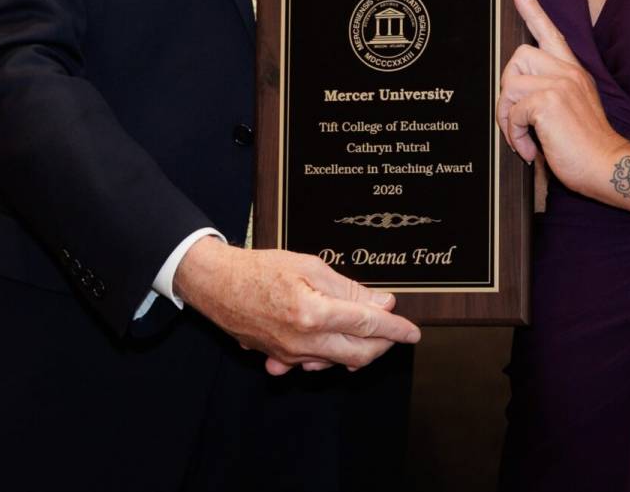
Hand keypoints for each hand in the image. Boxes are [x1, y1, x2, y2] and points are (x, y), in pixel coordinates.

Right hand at [173, 237, 419, 375]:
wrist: (217, 284)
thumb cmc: (260, 268)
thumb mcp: (309, 265)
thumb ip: (347, 288)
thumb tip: (380, 303)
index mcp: (314, 313)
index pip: (367, 325)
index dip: (395, 329)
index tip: (412, 332)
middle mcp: (304, 341)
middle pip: (359, 353)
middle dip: (383, 344)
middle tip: (393, 330)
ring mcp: (291, 355)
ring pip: (339, 362)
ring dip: (359, 350)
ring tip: (365, 331)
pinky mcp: (279, 359)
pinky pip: (314, 364)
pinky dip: (330, 355)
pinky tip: (332, 341)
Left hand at [498, 0, 629, 196]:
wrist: (608, 167)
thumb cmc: (588, 147)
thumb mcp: (573, 111)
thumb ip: (553, 96)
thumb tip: (520, 99)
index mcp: (574, 73)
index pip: (552, 33)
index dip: (533, 10)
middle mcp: (568, 73)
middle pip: (519, 57)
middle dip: (507, 88)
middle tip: (516, 119)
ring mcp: (560, 84)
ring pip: (510, 85)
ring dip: (508, 118)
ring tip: (523, 139)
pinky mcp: (549, 102)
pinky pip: (513, 111)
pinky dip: (514, 134)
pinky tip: (530, 150)